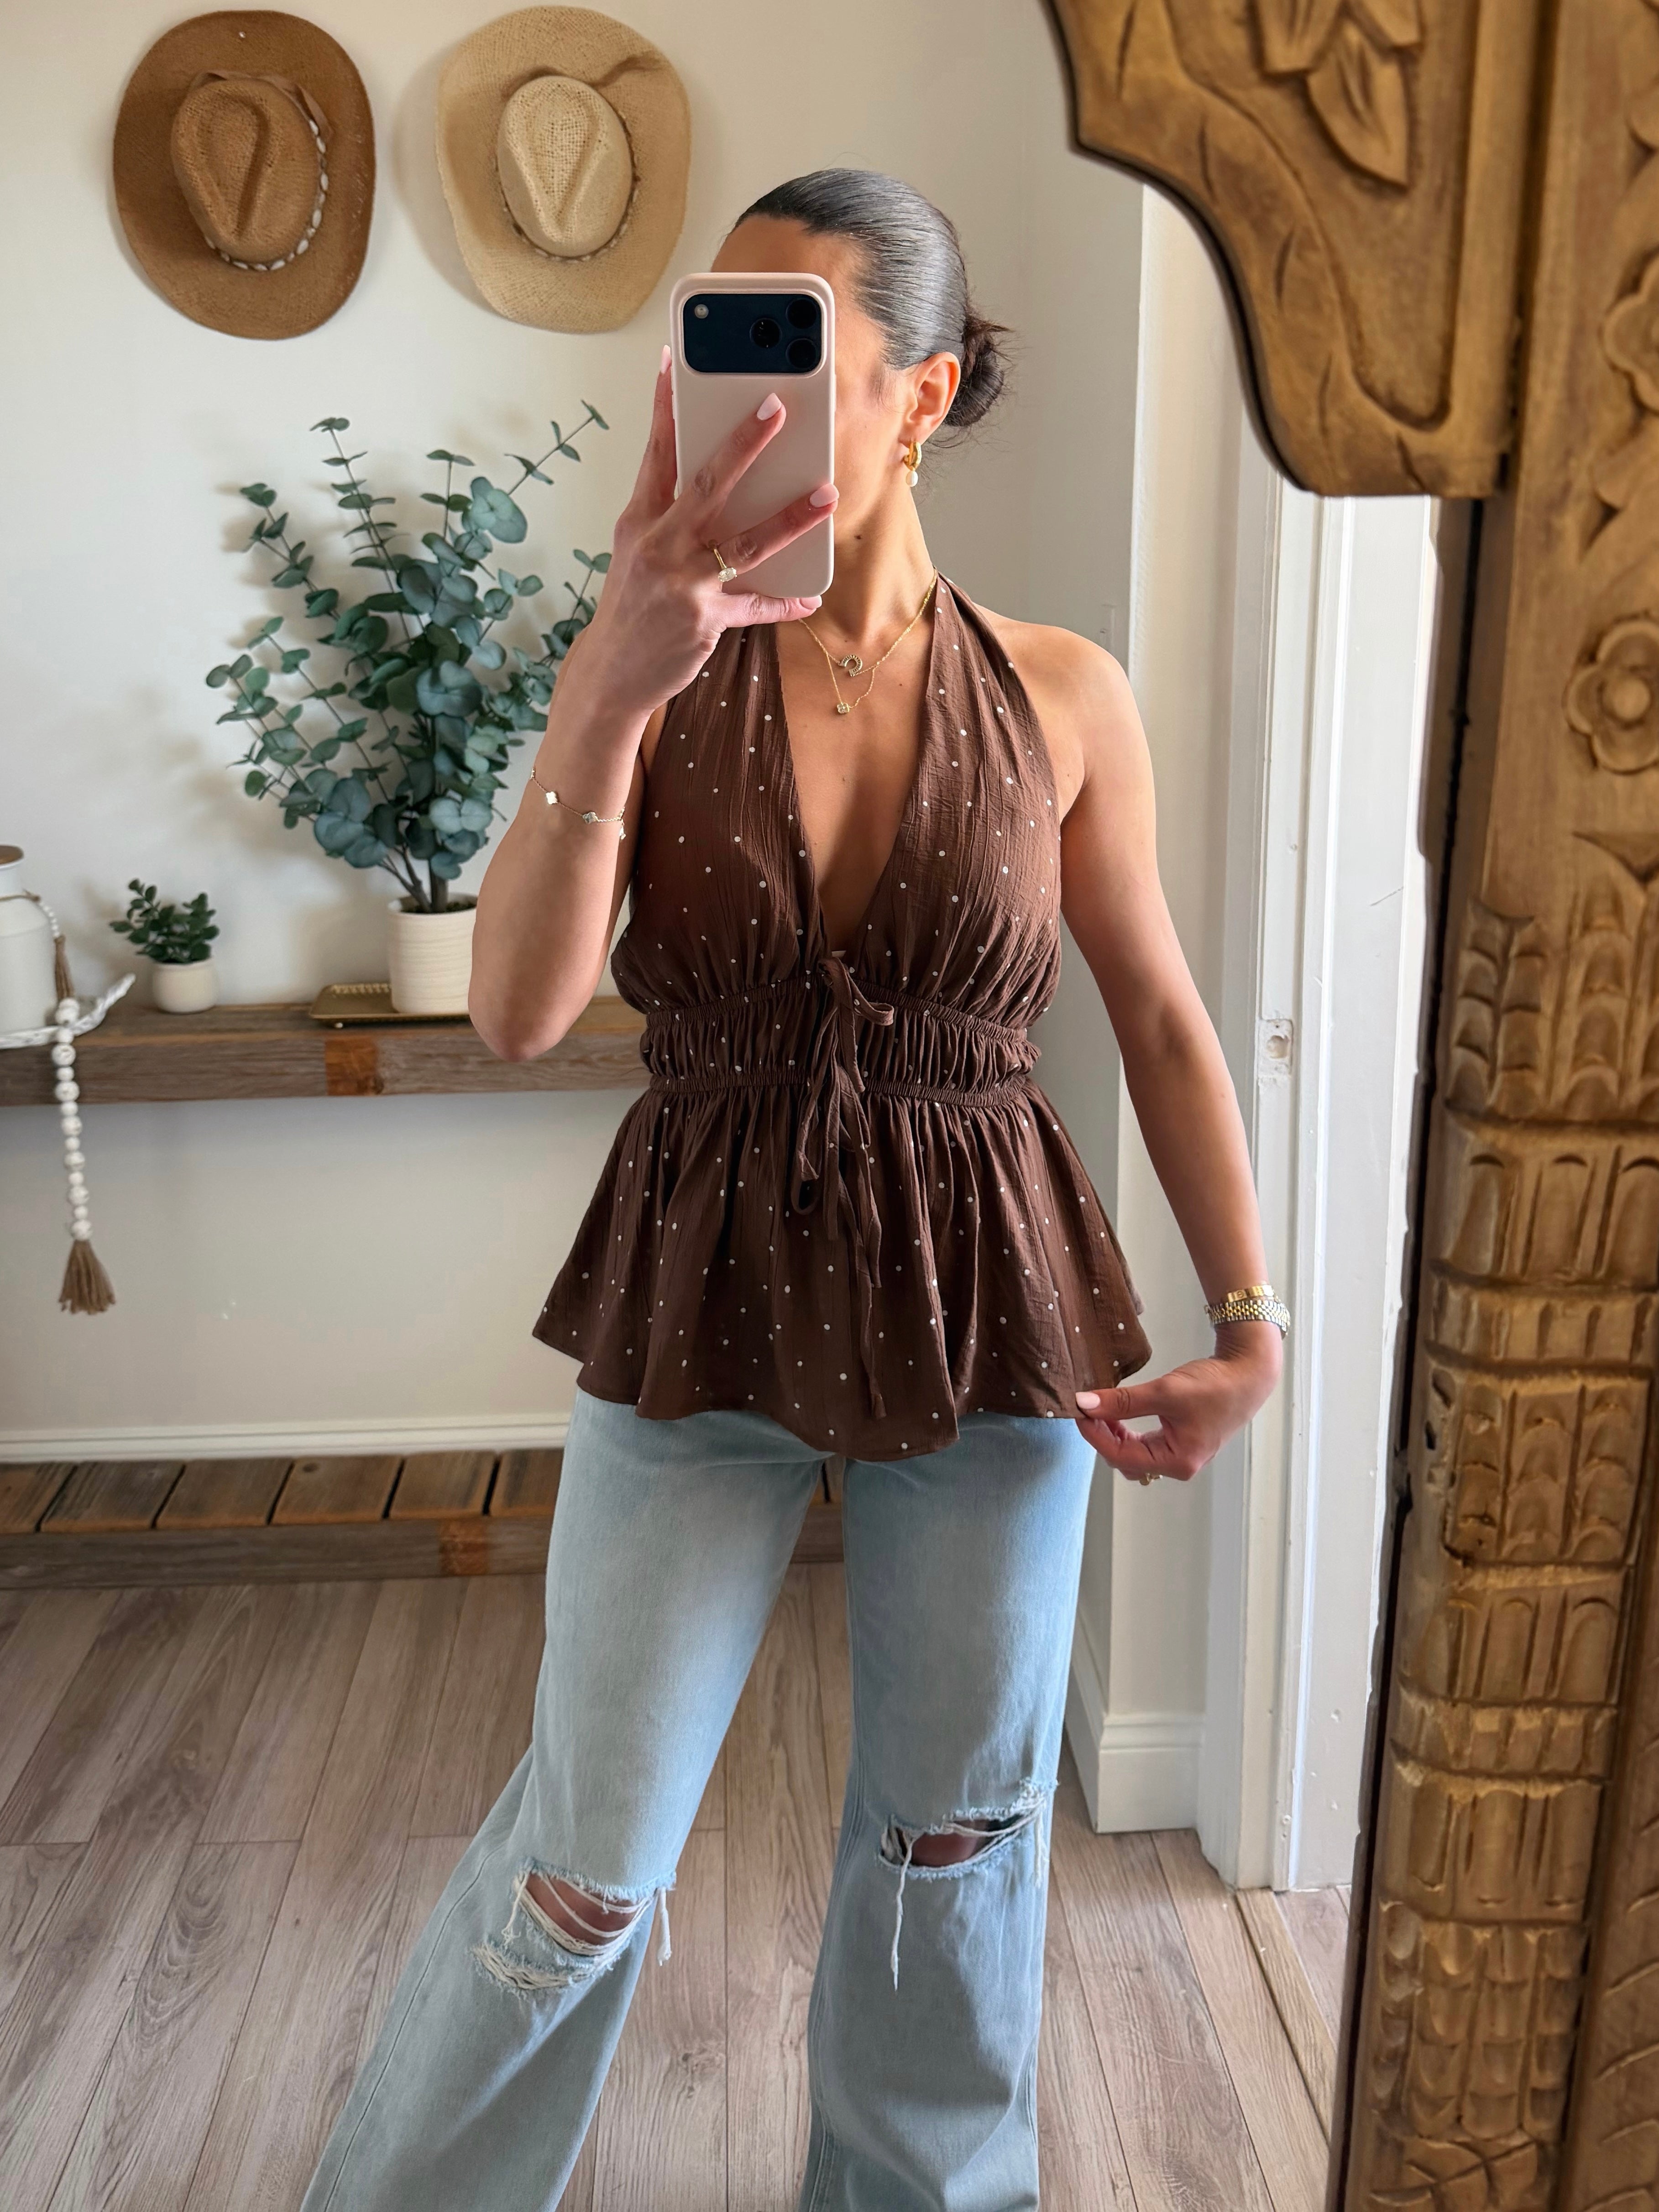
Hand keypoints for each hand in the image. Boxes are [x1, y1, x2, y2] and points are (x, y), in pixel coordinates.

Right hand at [573, 348, 836, 721]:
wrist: (610, 674)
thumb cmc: (629, 608)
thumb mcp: (635, 553)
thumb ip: (667, 517)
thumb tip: (713, 482)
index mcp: (639, 522)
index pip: (655, 453)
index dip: (665, 406)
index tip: (673, 361)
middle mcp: (659, 546)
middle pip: (706, 483)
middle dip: (744, 443)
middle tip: (777, 407)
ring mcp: (683, 584)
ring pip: (745, 542)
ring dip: (791, 517)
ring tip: (826, 495)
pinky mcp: (705, 620)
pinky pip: (755, 607)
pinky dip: (784, 603)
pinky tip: (809, 597)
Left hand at [1074, 1325, 1281, 1484]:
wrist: (1248, 1373)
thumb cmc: (1215, 1385)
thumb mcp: (1164, 1392)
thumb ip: (1122, 1401)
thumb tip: (1085, 1404)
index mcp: (1178, 1461)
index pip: (1121, 1455)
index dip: (1094, 1434)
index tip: (1077, 1411)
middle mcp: (1179, 1465)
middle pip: (1125, 1460)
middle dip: (1102, 1435)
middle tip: (1086, 1408)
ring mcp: (1179, 1455)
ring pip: (1133, 1454)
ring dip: (1113, 1434)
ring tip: (1099, 1409)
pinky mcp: (1180, 1442)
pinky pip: (1144, 1446)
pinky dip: (1127, 1431)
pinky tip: (1117, 1413)